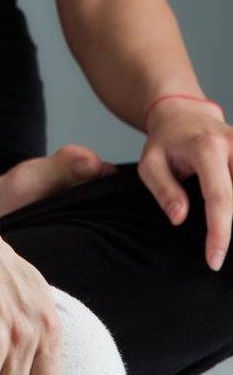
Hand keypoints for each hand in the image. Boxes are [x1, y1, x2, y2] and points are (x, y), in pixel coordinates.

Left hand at [137, 100, 231, 270]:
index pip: (219, 197)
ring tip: (224, 243)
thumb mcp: (150, 162)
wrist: (184, 113)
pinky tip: (232, 221)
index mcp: (207, 148)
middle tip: (220, 260)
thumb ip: (163, 189)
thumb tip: (179, 218)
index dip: (220, 232)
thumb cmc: (166, 142)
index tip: (214, 261)